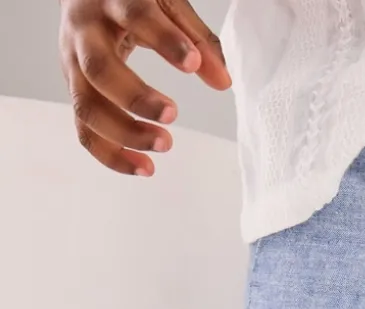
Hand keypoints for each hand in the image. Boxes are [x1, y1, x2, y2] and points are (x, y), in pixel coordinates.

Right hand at [58, 0, 231, 176]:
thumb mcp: (165, 4)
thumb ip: (196, 39)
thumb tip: (223, 82)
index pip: (135, 16)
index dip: (164, 41)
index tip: (192, 64)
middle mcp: (83, 31)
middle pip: (98, 69)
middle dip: (136, 97)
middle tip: (173, 114)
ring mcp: (72, 62)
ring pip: (86, 105)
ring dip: (125, 133)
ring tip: (165, 144)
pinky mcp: (73, 89)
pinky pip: (84, 129)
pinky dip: (112, 155)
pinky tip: (144, 166)